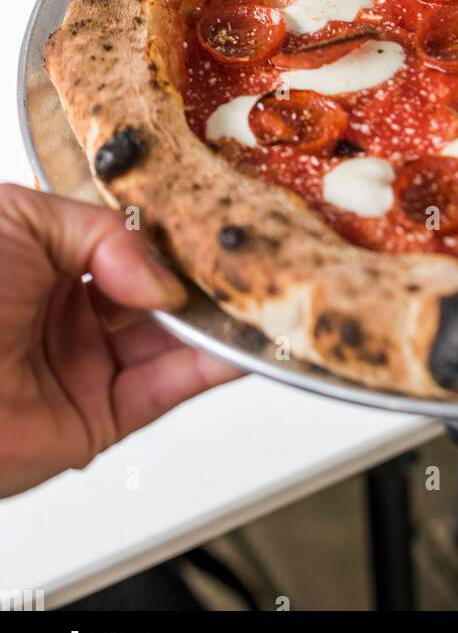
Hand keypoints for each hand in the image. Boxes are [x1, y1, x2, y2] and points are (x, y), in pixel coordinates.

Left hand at [0, 183, 238, 497]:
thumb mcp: (19, 220)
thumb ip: (104, 231)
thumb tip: (162, 277)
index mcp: (46, 256)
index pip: (130, 238)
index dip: (172, 230)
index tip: (215, 215)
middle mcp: (68, 309)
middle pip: (159, 289)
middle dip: (204, 275)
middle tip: (248, 256)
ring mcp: (85, 363)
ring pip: (173, 338)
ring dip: (219, 320)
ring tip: (258, 296)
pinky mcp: (98, 417)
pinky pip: (168, 387)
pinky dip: (212, 367)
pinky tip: (240, 342)